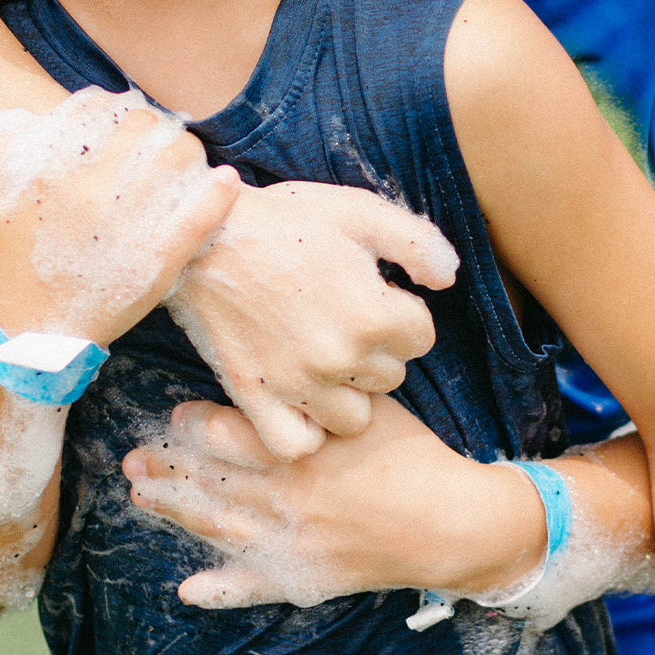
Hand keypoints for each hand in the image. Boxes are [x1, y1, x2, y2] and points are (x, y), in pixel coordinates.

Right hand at [0, 89, 238, 344]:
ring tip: (186, 163)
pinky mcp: (157, 258)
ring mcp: (127, 225)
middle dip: (154, 127)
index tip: (122, 122)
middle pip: (144, 126)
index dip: (115, 108)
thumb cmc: (11, 259)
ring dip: (187, 153)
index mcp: (50, 171)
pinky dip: (218, 192)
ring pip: (178, 158)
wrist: (29, 332)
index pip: (98, 108)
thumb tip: (24, 113)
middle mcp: (89, 192)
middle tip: (158, 142)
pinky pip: (199, 214)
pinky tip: (224, 180)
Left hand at [122, 394, 541, 608]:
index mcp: (302, 454)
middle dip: (168, 470)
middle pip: (213, 483)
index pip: (232, 436)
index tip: (174, 416)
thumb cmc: (412, 455)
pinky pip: (254, 588)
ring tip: (141, 498)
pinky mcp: (305, 579)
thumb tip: (284, 372)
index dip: (196, 426)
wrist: (450, 522)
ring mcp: (292, 544)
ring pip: (220, 529)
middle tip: (131, 460)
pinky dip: (220, 590)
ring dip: (176, 515)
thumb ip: (322, 398)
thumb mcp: (369, 411)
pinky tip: (188, 589)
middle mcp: (288, 499)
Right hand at [165, 182, 454, 459]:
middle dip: (378, 351)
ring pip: (352, 418)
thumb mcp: (360, 210)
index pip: (422, 338)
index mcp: (371, 312)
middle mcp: (338, 356)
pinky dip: (304, 431)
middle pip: (390, 377)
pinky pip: (294, 444)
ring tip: (328, 362)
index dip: (404, 315)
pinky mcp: (254, 396)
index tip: (379, 297)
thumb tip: (450, 279)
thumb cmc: (285, 219)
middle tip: (347, 321)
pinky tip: (301, 402)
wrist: (204, 236)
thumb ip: (418, 243)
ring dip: (348, 393)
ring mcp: (295, 382)